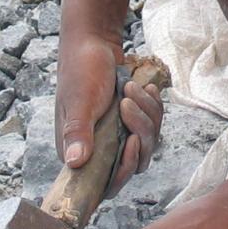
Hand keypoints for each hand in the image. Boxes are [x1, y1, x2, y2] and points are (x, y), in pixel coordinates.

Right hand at [55, 37, 163, 196]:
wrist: (94, 44)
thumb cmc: (82, 70)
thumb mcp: (80, 100)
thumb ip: (78, 132)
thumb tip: (74, 163)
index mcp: (79, 151)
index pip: (106, 184)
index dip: (124, 170)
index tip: (132, 142)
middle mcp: (98, 149)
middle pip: (134, 163)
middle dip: (140, 132)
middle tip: (128, 103)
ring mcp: (116, 136)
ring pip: (148, 143)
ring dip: (146, 114)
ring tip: (131, 88)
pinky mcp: (130, 123)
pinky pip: (153, 126)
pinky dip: (153, 107)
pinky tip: (145, 89)